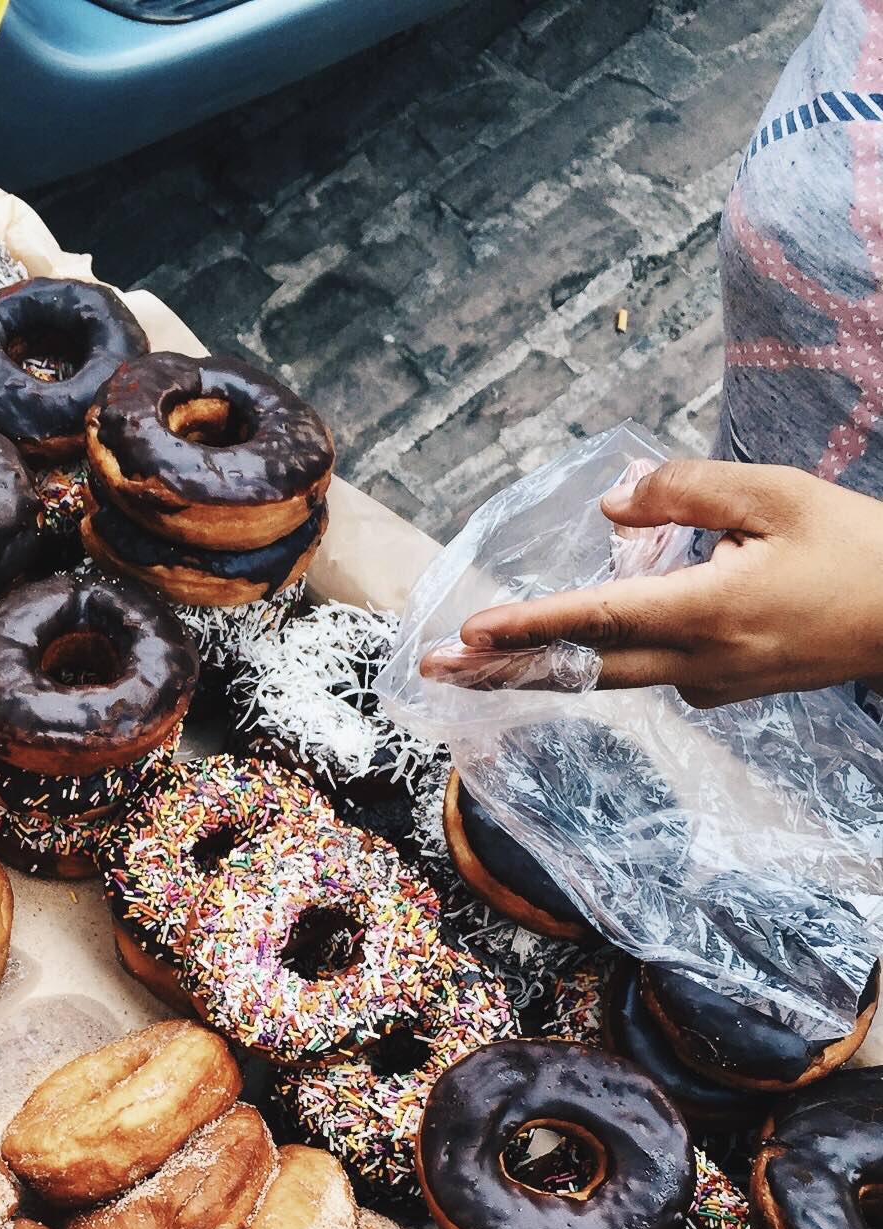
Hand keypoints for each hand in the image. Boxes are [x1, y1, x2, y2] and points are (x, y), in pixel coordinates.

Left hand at [420, 459, 882, 706]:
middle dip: (504, 668)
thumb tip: (612, 505)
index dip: (529, 626)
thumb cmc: (856, 546)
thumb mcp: (776, 494)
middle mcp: (700, 663)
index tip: (469, 632)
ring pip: (608, 676)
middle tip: (434, 668)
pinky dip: (599, 657)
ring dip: (538, 670)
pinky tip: (564, 642)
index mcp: (711, 612)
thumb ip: (688, 492)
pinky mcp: (722, 689)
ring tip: (471, 666)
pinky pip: (647, 670)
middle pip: (582, 669)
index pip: (598, 620)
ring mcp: (710, 685)